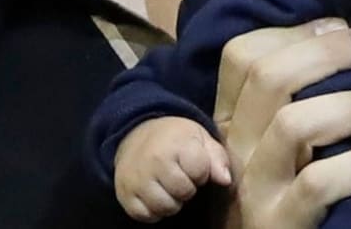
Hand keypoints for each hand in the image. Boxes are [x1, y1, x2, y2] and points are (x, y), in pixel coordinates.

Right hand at [113, 116, 231, 222]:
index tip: (193, 164)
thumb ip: (217, 157)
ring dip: (172, 202)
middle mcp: (154, 161)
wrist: (135, 134)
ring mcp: (137, 179)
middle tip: (181, 176)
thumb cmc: (174, 137)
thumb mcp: (200, 137)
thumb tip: (226, 180)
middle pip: (183, 192)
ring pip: (165, 207)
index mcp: (176, 143)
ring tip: (170, 186)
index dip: (201, 171)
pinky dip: (154, 210)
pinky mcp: (124, 193)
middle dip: (188, 188)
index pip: (200, 171)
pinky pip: (145, 216)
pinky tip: (156, 194)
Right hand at [214, 18, 350, 228]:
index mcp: (231, 117)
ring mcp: (254, 188)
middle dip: (330, 51)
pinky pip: (318, 182)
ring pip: (294, 124)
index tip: (343, 24)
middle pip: (269, 77)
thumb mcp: (285, 132)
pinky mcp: (280, 224)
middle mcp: (234, 147)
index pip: (241, 54)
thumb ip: (300, 88)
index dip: (295, 31)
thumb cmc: (296, 178)